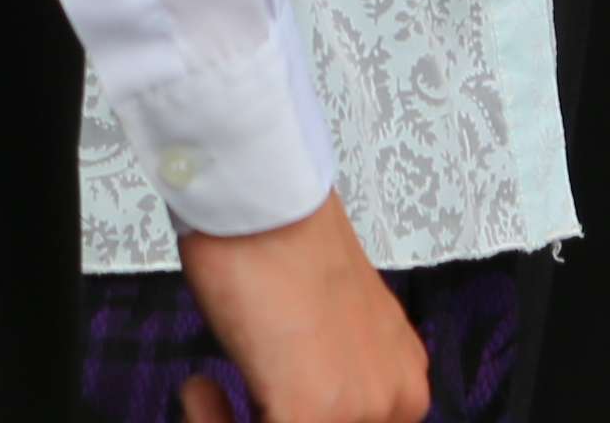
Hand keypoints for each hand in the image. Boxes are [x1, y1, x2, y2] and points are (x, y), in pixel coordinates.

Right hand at [174, 196, 426, 422]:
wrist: (268, 207)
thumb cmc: (287, 254)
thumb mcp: (337, 334)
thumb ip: (340, 378)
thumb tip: (310, 399)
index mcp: (408, 377)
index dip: (283, 417)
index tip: (254, 406)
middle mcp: (398, 399)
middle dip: (260, 420)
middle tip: (220, 401)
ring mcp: (361, 410)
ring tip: (208, 391)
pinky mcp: (312, 414)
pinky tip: (201, 387)